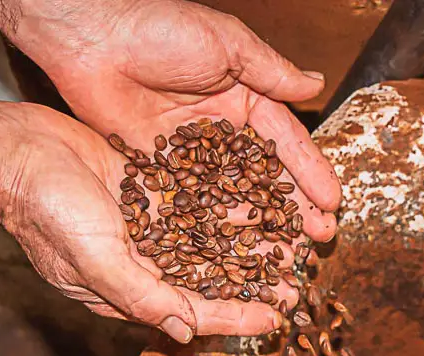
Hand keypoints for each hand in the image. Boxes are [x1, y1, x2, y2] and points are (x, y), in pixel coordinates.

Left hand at [0, 0, 340, 240]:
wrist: (91, 39)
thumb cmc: (159, 29)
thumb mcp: (226, 45)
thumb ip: (271, 72)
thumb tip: (317, 85)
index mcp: (245, 100)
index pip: (286, 143)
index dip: (311, 174)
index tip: (333, 203)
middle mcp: (223, 133)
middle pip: (265, 179)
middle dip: (293, 211)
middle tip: (319, 241)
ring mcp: (191, 157)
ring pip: (232, 198)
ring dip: (258, 228)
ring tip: (283, 257)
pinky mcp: (159, 173)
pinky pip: (192, 205)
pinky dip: (210, 229)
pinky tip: (230, 255)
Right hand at [0, 102, 292, 341]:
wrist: (15, 150)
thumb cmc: (45, 210)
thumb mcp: (94, 260)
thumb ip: (140, 296)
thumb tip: (184, 332)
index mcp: (127, 291)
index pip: (193, 311)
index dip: (236, 317)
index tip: (276, 318)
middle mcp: (141, 263)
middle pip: (210, 279)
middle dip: (252, 283)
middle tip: (296, 284)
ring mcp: (146, 226)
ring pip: (210, 240)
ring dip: (248, 243)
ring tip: (290, 242)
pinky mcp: (149, 191)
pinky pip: (198, 204)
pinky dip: (228, 206)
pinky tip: (259, 201)